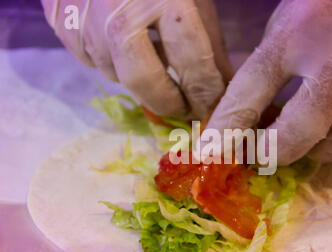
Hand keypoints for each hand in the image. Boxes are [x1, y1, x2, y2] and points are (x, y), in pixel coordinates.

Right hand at [41, 0, 232, 117]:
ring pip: (114, 73)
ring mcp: (83, 18)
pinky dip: (110, 59)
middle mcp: (117, 13)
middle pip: (142, 80)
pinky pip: (90, 60)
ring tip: (152, 59)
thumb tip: (220, 88)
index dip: (205, 91)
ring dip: (138, 76)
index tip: (212, 106)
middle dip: (168, 102)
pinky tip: (121, 42)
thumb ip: (208, 44)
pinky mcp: (61, 22)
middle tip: (184, 109)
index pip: (190, 61)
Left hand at [206, 0, 331, 164]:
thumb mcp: (289, 23)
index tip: (213, 151)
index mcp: (297, 34)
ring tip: (307, 141)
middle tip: (264, 155)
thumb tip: (250, 116)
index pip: (251, 88)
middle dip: (278, 151)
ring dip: (320, 149)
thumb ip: (270, 67)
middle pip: (303, 127)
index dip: (228, 126)